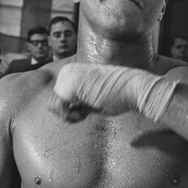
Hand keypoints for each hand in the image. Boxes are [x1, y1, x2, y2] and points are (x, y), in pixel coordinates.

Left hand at [48, 63, 177, 122]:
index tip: (89, 104)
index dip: (73, 108)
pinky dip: (72, 116)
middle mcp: (66, 71)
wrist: (133, 87)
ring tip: (87, 109)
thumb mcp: (92, 94)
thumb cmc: (118, 94)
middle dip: (70, 111)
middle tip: (88, 107)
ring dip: (71, 114)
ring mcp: (67, 77)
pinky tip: (85, 112)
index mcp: (72, 70)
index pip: (59, 97)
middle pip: (54, 102)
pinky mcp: (70, 87)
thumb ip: (76, 98)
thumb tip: (63, 110)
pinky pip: (59, 110)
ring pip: (54, 107)